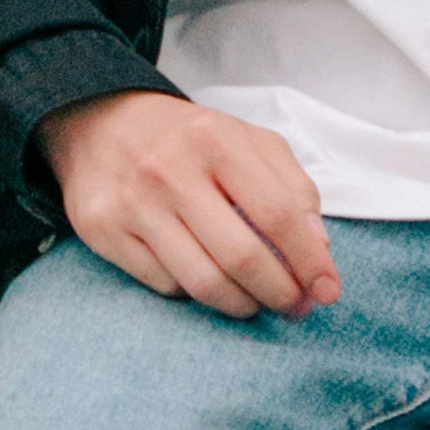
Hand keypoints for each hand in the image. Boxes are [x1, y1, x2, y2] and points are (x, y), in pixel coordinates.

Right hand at [39, 88, 338, 316]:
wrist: (102, 123)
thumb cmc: (190, 139)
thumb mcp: (248, 140)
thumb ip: (292, 187)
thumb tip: (318, 250)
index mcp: (217, 140)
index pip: (277, 214)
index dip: (309, 261)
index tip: (327, 290)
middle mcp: (170, 170)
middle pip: (241, 257)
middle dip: (280, 293)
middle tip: (295, 307)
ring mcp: (133, 203)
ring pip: (202, 282)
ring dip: (242, 304)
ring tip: (256, 302)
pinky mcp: (102, 230)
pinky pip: (165, 285)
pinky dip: (196, 293)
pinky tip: (208, 280)